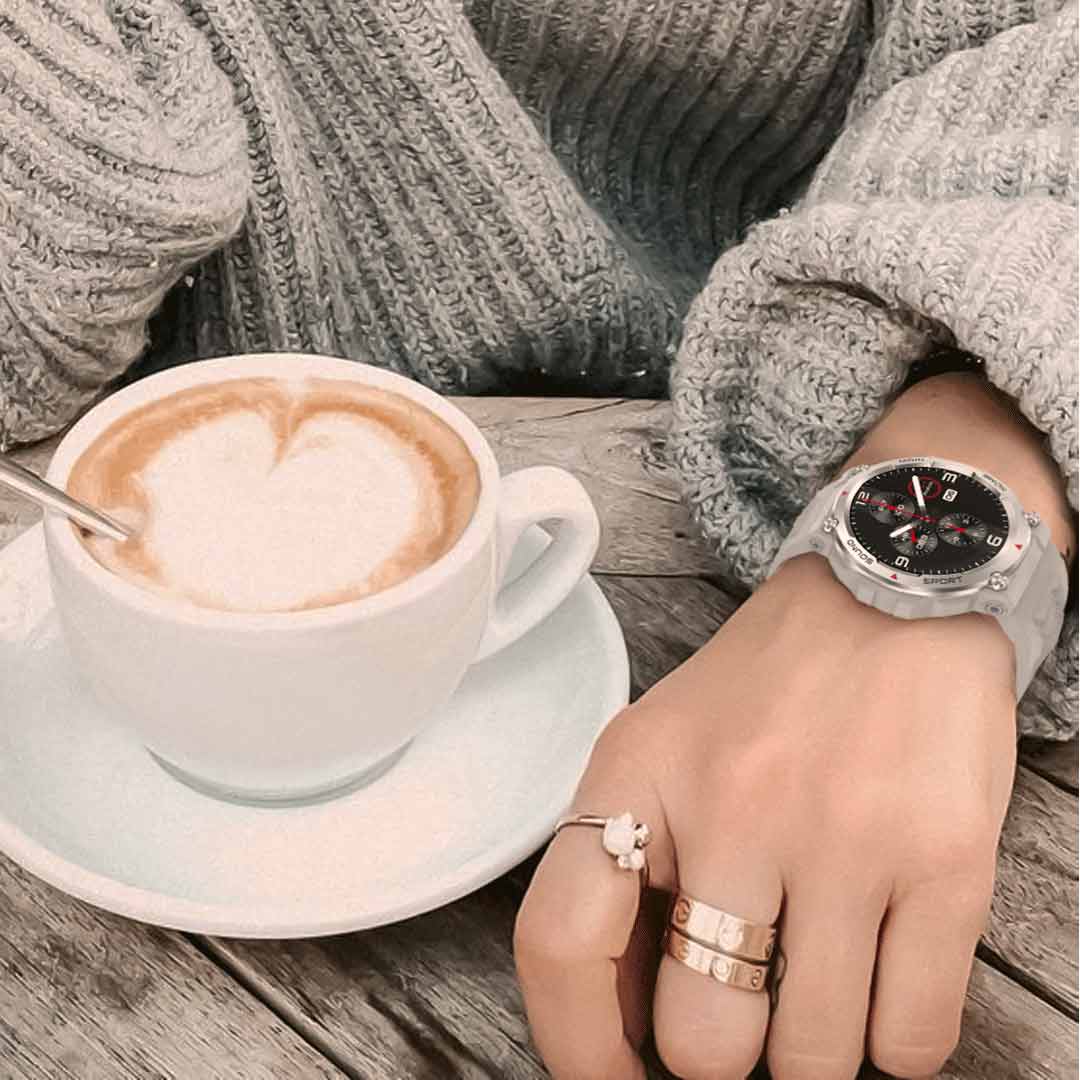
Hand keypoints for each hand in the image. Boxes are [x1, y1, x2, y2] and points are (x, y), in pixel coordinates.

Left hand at [514, 553, 1016, 1078]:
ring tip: (817, 979)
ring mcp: (844, 839)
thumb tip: (617, 1012)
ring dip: (810, 1048)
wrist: (893, 592)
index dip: (575, 1045)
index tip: (612, 1077)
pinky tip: (879, 977)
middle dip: (718, 1054)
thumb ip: (628, 860)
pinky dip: (891, 1037)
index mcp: (640, 771)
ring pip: (813, 1060)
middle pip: (701, 1040)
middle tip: (742, 1011)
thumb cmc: (770, 684)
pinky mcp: (945, 861)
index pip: (559, 943)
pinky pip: (911, 1038)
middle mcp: (734, 808)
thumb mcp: (662, 742)